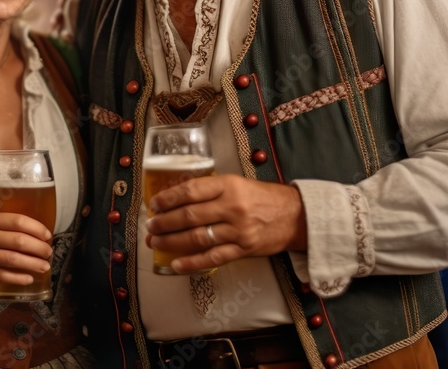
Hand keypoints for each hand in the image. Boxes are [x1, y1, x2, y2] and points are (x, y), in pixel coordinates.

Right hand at [0, 213, 53, 288]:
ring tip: (44, 266)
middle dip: (39, 248)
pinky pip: (3, 276)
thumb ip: (2, 227)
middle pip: (19, 240)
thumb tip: (34, 234)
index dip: (37, 228)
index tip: (47, 235)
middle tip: (48, 253)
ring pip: (13, 259)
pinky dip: (19, 278)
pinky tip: (29, 279)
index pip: (17, 221)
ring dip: (33, 264)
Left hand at [145, 175, 307, 273]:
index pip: (191, 191)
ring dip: (172, 242)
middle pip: (190, 216)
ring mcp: (238, 230)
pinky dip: (192, 262)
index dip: (168, 199)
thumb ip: (212, 190)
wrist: (297, 216)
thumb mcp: (238, 183)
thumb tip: (179, 198)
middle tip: (150, 226)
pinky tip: (176, 264)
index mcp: (228, 186)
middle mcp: (232, 207)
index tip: (154, 204)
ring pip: (197, 238)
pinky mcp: (244, 249)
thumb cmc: (264, 198)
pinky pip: (213, 258)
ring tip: (156, 243)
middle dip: (165, 223)